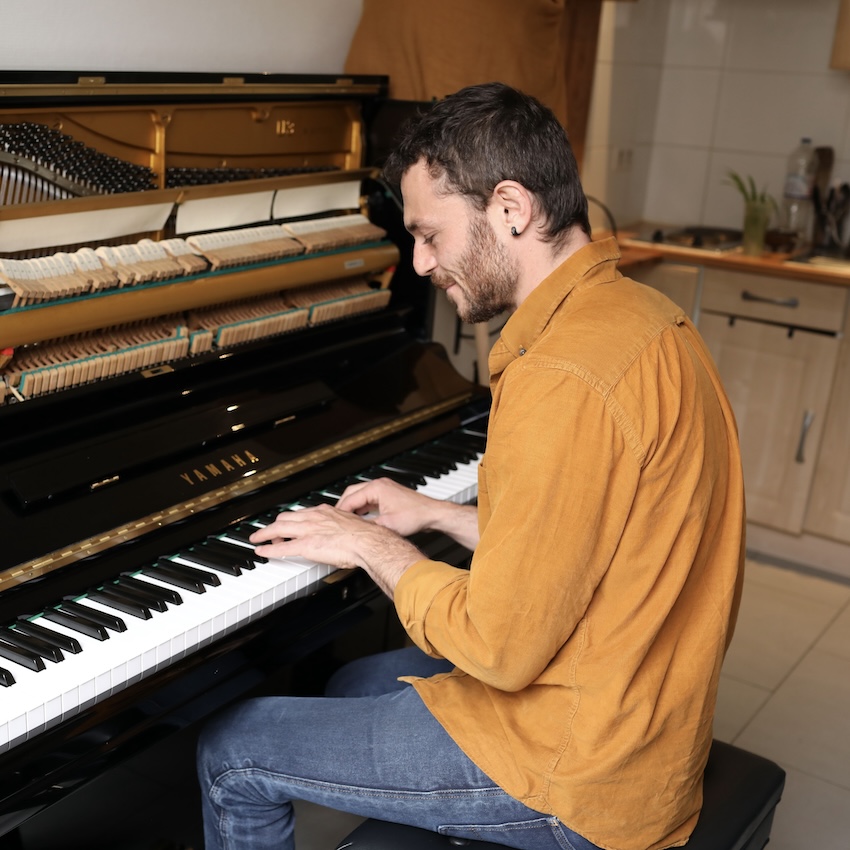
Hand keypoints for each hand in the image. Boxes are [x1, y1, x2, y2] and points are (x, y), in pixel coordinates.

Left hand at [249, 504, 422, 597]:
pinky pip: (281, 547)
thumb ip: (341, 526)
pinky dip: (268, 549)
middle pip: (285, 517)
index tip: (287, 522)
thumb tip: (342, 532)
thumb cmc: (365, 536)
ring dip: (265, 534)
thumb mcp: (351, 524)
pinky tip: (261, 551)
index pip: (301, 512)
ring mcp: (309, 531)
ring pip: (279, 529)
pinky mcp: (306, 546)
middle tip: (268, 531)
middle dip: (274, 525)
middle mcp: (314, 518)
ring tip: (257, 538)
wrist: (368, 542)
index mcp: (325, 512)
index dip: (291, 519)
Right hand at [336, 476, 440, 536]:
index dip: (340, 511)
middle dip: (343, 507)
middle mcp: (379, 485)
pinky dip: (362, 507)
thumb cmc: (416, 516)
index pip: (350, 498)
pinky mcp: (388, 494)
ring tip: (345, 521)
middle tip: (336, 520)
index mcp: (376, 488)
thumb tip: (354, 532)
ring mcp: (384, 488)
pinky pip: (369, 499)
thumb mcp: (387, 526)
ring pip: (360, 495)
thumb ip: (368, 527)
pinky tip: (360, 518)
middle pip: (352, 493)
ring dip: (353, 507)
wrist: (433, 514)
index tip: (333, 521)